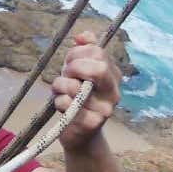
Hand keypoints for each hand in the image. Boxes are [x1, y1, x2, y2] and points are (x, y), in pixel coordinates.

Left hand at [51, 31, 122, 149]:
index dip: (78, 52)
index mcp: (113, 76)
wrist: (81, 135)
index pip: (98, 52)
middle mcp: (114, 92)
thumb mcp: (81, 73)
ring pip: (76, 87)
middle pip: (97, 68)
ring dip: (60, 85)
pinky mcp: (91, 124)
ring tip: (61, 91)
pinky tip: (61, 106)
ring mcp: (105, 109)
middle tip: (65, 73)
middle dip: (73, 66)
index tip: (69, 60)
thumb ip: (85, 52)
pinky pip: (67, 104)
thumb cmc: (79, 98)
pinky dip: (58, 101)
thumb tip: (82, 35)